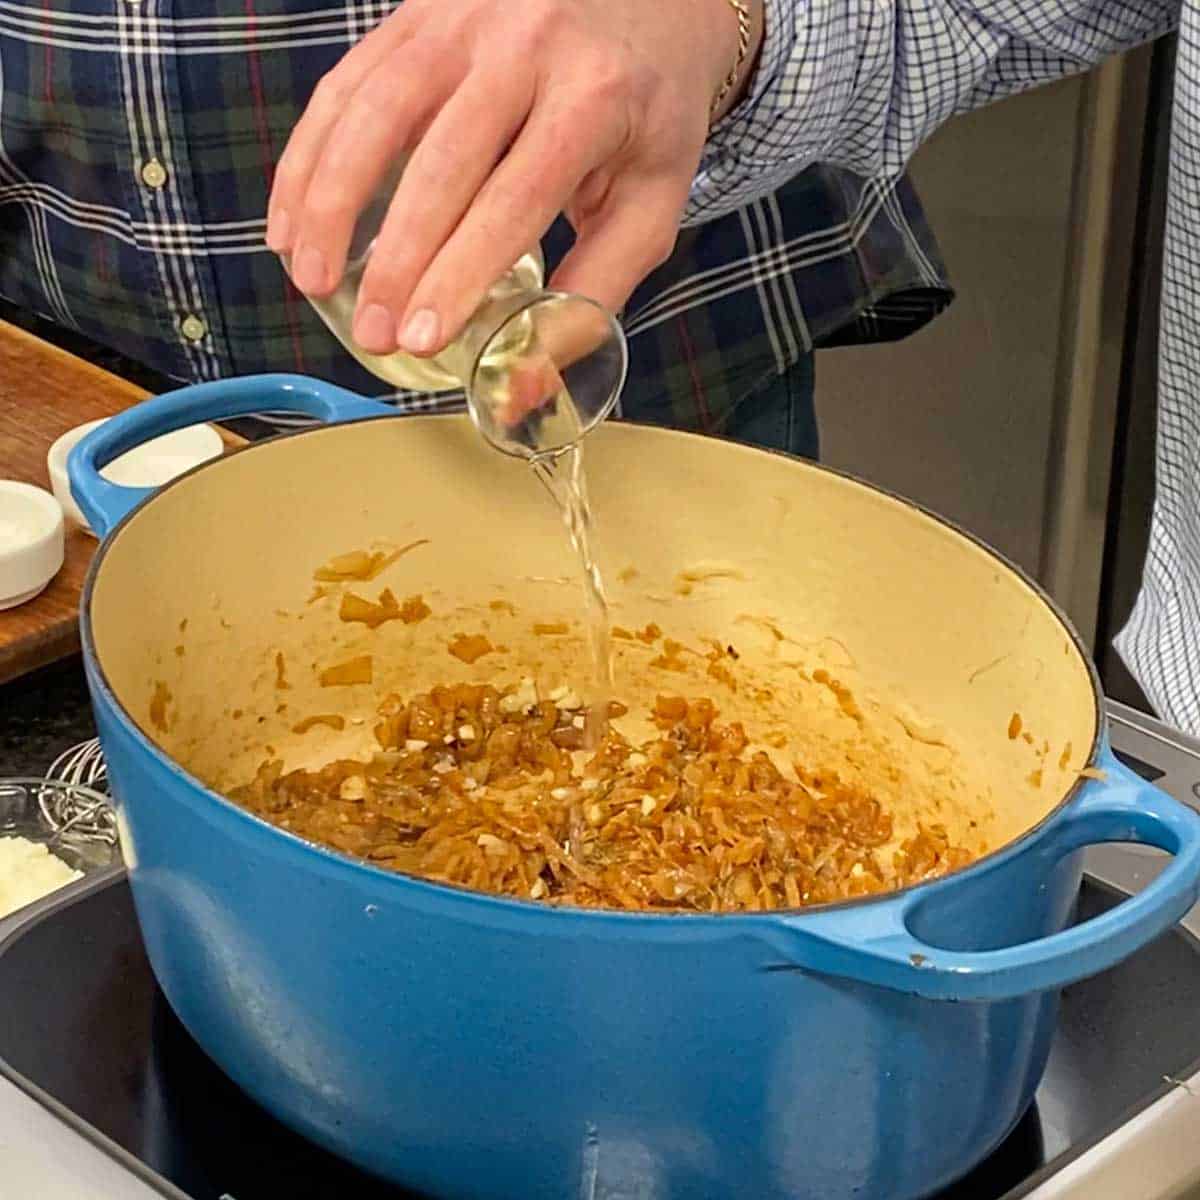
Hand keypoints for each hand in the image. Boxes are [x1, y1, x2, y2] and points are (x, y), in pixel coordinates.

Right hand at [266, 0, 758, 358]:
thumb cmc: (647, 109)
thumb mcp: (651, 199)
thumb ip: (597, 287)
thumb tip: (530, 379)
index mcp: (593, 98)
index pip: (514, 198)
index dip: (460, 272)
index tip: (422, 334)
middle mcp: (525, 47)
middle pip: (440, 162)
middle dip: (396, 259)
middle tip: (372, 331)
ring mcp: (463, 21)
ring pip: (375, 114)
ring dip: (330, 203)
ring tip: (311, 278)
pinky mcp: (418, 16)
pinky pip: (348, 84)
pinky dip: (311, 154)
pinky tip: (293, 214)